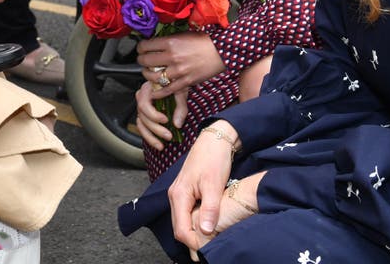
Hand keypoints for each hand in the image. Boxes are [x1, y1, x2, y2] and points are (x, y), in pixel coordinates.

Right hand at [135, 81, 189, 149]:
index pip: (144, 104)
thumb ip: (180, 107)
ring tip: (161, 145)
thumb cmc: (176, 82)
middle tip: (168, 136)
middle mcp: (142, 98)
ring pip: (141, 124)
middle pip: (142, 116)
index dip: (153, 114)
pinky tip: (158, 144)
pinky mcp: (144, 116)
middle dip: (155, 129)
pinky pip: (143, 128)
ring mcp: (142, 108)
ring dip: (151, 137)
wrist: (175, 81)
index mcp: (148, 89)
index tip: (165, 120)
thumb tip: (177, 124)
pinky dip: (149, 137)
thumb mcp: (180, 91)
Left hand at [136, 32, 224, 96]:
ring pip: (153, 76)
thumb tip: (154, 44)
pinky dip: (158, 91)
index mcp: (170, 42)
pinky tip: (154, 90)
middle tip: (143, 60)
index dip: (140, 48)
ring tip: (149, 72)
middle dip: (141, 60)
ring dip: (147, 75)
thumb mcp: (183, 34)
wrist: (221, 50)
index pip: (145, 46)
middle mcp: (172, 57)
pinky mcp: (185, 82)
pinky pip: (166, 90)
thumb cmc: (204, 41)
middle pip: (146, 61)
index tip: (141, 49)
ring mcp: (178, 71)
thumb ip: (168, 40)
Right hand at [169, 120, 237, 249]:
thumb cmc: (214, 159)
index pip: (180, 229)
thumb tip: (205, 231)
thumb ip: (209, 209)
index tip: (207, 250)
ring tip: (211, 239)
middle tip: (210, 248)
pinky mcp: (186, 192)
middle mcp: (175, 196)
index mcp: (179, 195)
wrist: (214, 140)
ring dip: (194, 232)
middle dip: (193, 240)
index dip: (193, 243)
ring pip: (183, 221)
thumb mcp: (214, 185)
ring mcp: (179, 194)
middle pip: (179, 227)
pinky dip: (195, 223)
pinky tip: (208, 225)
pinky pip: (187, 213)